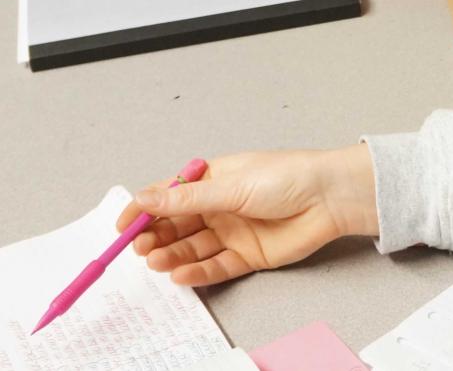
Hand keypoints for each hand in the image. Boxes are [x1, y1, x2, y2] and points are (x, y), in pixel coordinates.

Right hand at [115, 144, 379, 286]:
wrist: (331, 198)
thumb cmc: (286, 177)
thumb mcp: (231, 185)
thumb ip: (188, 198)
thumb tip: (144, 198)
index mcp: (212, 179)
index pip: (169, 195)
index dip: (144, 209)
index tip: (122, 225)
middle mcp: (219, 206)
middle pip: (176, 225)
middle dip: (155, 236)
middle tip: (138, 248)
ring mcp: (232, 231)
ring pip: (192, 248)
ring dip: (171, 255)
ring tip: (156, 261)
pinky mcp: (247, 255)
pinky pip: (215, 266)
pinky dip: (197, 272)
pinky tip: (180, 274)